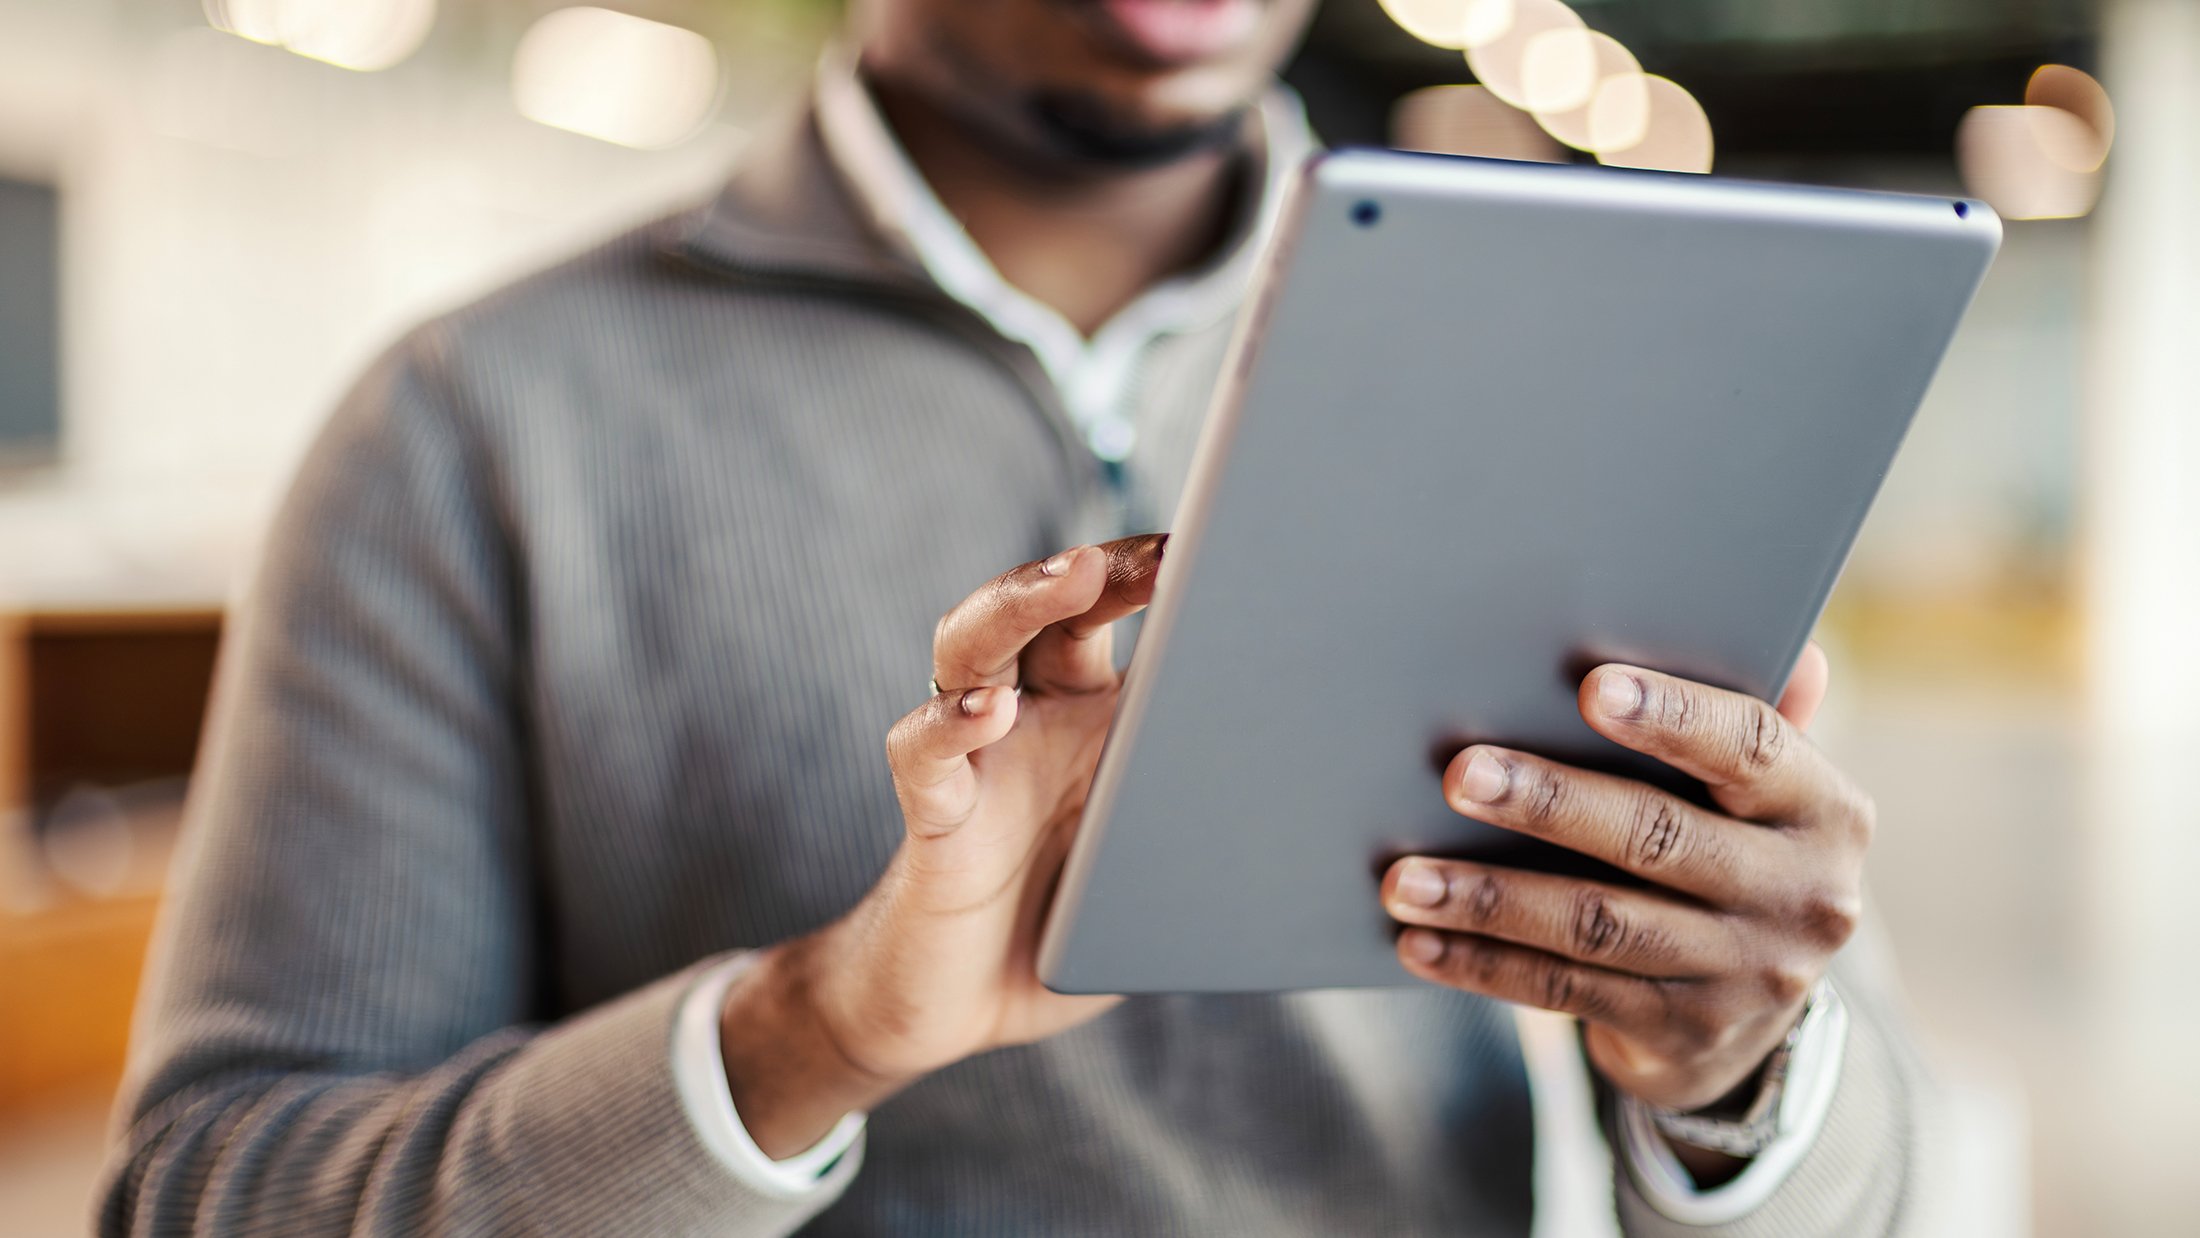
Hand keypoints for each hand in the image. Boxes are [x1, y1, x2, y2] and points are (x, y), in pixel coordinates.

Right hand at [721, 537, 1162, 1155]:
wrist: (961, 1007)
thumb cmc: (1072, 929)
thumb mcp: (1164, 868)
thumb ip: (1221, 828)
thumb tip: (1340, 810)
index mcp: (1093, 715)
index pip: (1115, 613)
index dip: (1157, 574)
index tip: (1222, 543)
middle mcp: (1030, 715)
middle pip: (1046, 607)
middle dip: (1100, 567)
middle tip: (1159, 550)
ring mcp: (977, 757)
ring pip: (974, 646)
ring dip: (1019, 602)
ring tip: (1069, 578)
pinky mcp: (935, 818)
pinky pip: (923, 755)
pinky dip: (949, 726)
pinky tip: (986, 712)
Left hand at [1379, 644, 1869, 1113]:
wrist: (1756, 1023)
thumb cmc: (1734, 854)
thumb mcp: (1765, 795)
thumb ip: (1751, 722)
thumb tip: (1795, 649)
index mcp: (1822, 810)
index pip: (1750, 748)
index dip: (1672, 716)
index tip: (1588, 686)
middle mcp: (1798, 896)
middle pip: (1658, 839)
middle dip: (1550, 803)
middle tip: (1458, 774)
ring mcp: (1743, 975)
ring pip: (1596, 925)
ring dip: (1489, 897)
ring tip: (1405, 878)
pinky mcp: (1681, 1035)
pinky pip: (1566, 993)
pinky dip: (1484, 965)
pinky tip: (1419, 942)